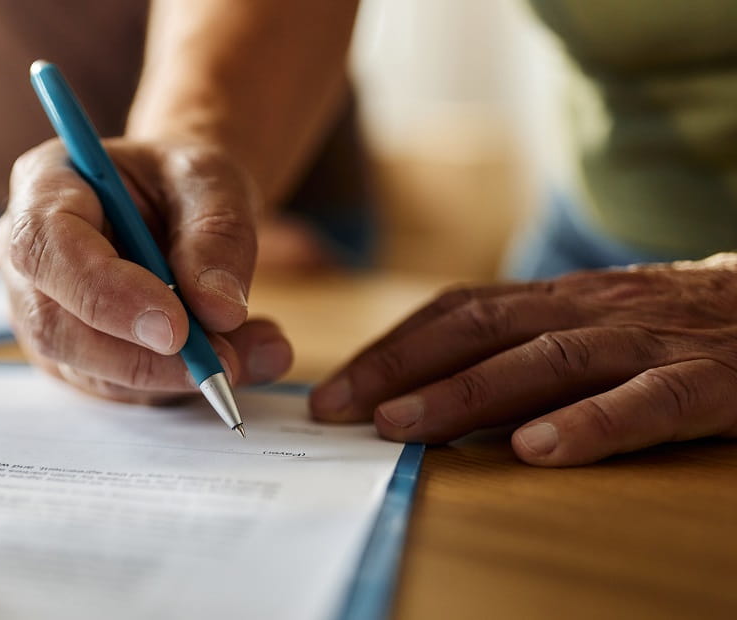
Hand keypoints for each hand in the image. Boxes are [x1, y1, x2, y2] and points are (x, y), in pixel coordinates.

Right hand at [0, 138, 292, 402]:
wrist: (179, 206)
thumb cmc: (182, 182)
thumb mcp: (213, 181)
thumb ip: (218, 235)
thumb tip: (219, 311)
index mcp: (43, 185)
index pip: (45, 247)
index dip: (104, 293)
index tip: (176, 325)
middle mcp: (26, 255)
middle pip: (54, 324)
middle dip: (141, 356)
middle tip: (223, 360)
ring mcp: (39, 311)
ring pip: (87, 368)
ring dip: (170, 375)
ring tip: (249, 353)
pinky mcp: (69, 356)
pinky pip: (114, 388)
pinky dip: (175, 384)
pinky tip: (231, 357)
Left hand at [310, 256, 736, 464]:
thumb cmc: (677, 328)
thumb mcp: (593, 325)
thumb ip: (523, 348)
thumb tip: (427, 393)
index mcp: (560, 300)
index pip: (457, 312)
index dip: (390, 349)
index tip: (334, 393)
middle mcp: (592, 311)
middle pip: (481, 329)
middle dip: (401, 369)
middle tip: (341, 410)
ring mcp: (650, 342)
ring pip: (548, 360)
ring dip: (467, 393)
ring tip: (406, 426)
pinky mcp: (712, 381)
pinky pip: (649, 402)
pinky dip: (592, 424)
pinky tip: (539, 449)